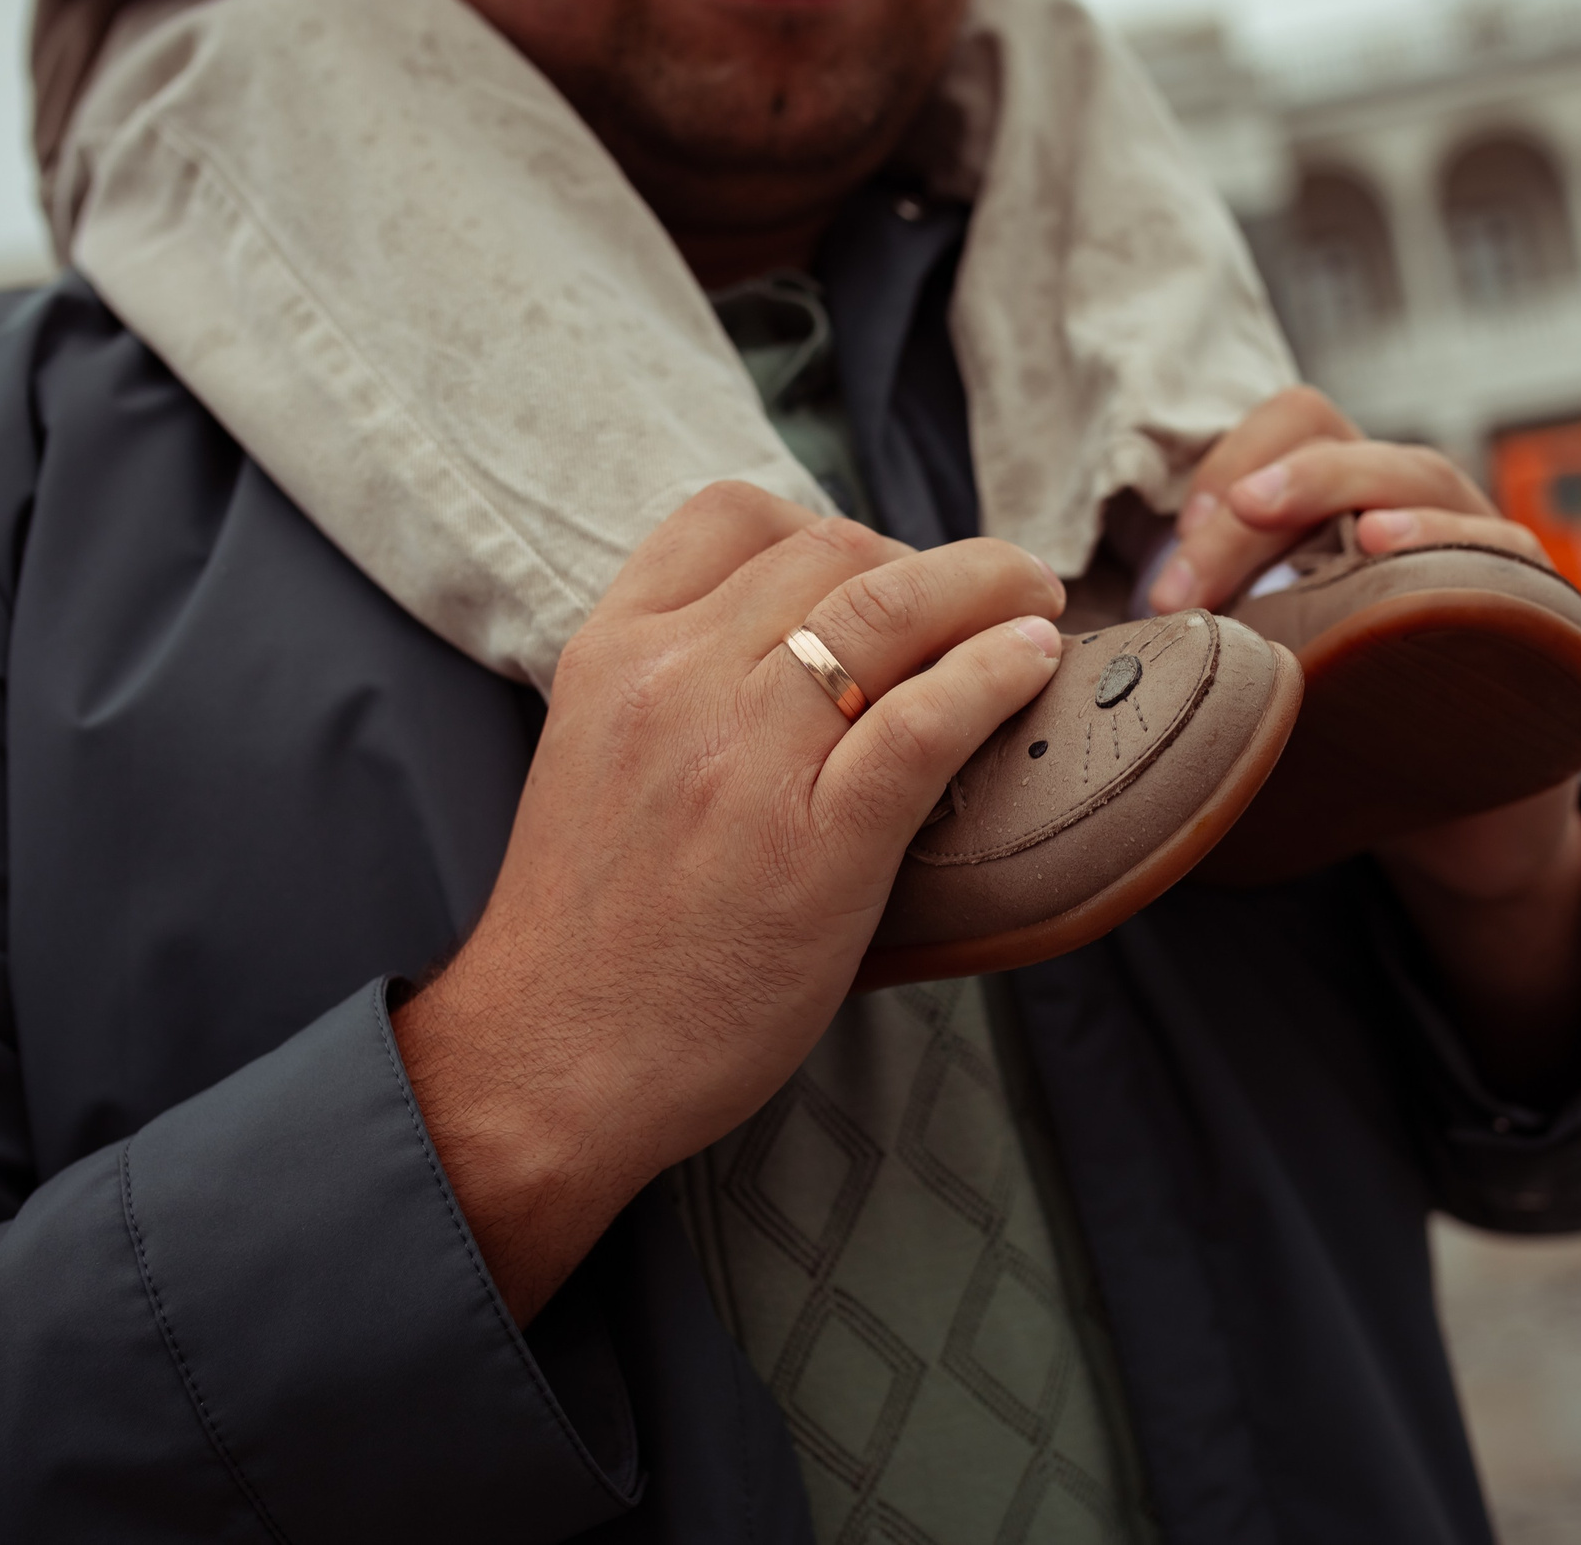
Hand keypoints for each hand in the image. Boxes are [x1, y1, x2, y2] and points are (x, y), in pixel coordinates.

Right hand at [393, 484, 1064, 1320]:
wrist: (546, 1065)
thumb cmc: (587, 931)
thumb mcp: (599, 758)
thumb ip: (678, 689)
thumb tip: (799, 651)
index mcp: (614, 652)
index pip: (735, 515)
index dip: (829, 524)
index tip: (877, 569)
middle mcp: (676, 680)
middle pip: (833, 548)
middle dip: (924, 560)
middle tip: (981, 599)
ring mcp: (746, 756)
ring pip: (891, 605)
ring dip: (987, 586)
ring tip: (1033, 605)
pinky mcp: (817, 841)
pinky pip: (928, 717)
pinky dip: (995, 672)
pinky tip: (1031, 662)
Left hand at [1152, 388, 1580, 1100]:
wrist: (1459, 829)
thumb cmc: (1342, 741)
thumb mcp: (1252, 688)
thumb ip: (1182, 658)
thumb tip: (1054, 671)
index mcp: (1332, 513)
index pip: (1277, 432)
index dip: (1214, 473)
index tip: (1163, 577)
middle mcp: (1404, 511)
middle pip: (1332, 435)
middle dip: (1256, 491)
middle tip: (1191, 586)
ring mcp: (1475, 553)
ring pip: (1419, 471)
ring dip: (1339, 490)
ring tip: (1281, 523)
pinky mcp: (1535, 616)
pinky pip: (1510, 553)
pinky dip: (1455, 541)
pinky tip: (1391, 548)